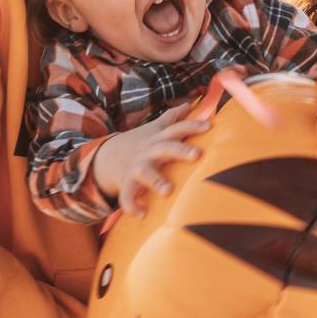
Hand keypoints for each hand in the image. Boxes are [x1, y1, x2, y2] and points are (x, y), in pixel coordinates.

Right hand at [92, 104, 208, 217]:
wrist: (107, 156)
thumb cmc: (141, 143)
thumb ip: (173, 118)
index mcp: (158, 138)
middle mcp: (149, 151)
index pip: (177, 128)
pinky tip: (141, 215)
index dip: (192, 126)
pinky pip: (127, 196)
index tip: (209, 126)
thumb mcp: (155, 128)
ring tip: (168, 191)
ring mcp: (137, 167)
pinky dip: (132, 205)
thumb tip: (191, 103)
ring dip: (156, 180)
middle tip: (197, 155)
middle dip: (180, 150)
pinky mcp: (126, 183)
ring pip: (146, 173)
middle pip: (165, 148)